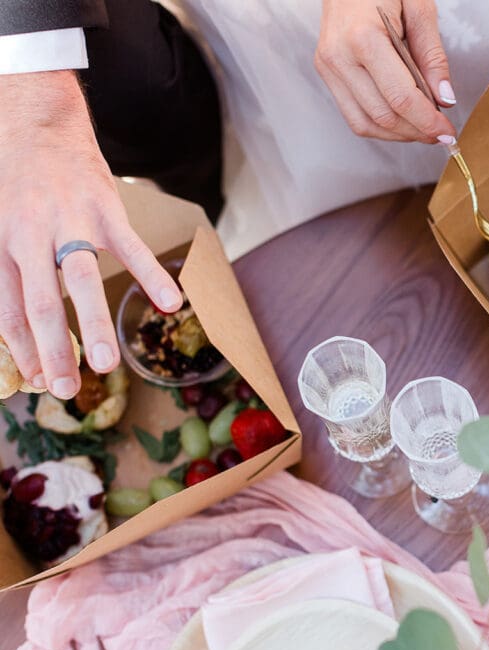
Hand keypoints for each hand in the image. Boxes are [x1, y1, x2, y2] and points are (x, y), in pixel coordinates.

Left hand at [0, 70, 181, 399]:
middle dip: (54, 351)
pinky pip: (131, 247)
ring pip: (80, 281)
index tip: (41, 381)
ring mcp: (69, 222)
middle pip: (40, 304)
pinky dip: (152, 276)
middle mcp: (28, 236)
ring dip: (94, 324)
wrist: (35, 120)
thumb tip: (22, 331)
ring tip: (107, 363)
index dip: (25, 350)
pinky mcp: (105, 209)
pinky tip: (171, 304)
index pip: (9, 310)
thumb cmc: (15, 179)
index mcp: (0, 244)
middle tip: (67, 389)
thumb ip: (11, 273)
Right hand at [315, 0, 456, 143]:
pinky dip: (380, 126)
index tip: (446, 130)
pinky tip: (401, 121)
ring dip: (398, 134)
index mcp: (363, 38)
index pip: (400, 97)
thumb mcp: (419, 8)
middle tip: (440, 132)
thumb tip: (444, 98)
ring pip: (365, 124)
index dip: (427, 121)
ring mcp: (329, 67)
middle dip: (416, 131)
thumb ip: (432, 55)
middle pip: (383, 115)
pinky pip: (353, 115)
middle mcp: (339, 57)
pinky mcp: (327, 73)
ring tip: (422, 129)